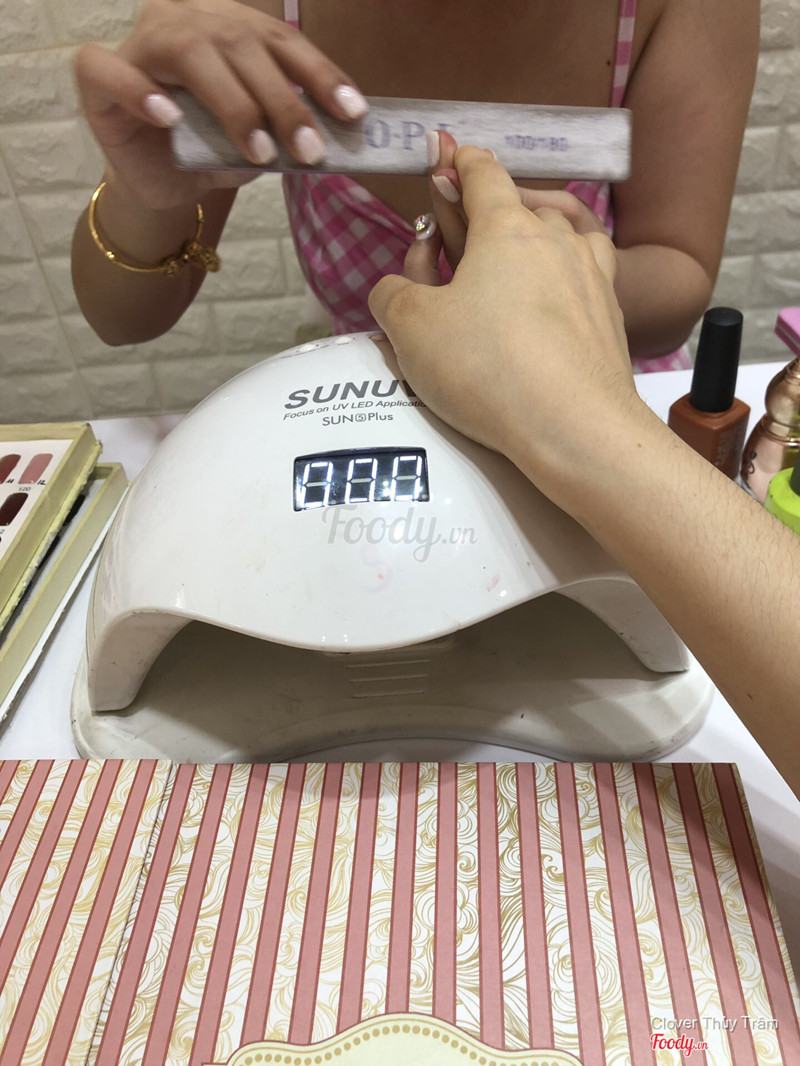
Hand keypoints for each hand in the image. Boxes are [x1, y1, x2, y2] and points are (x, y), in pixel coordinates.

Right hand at [74, 0, 366, 209]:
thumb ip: (288, 131)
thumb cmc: (212, 154)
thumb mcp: (261, 143)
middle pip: (241, 44)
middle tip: (310, 150)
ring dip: (232, 103)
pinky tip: (169, 117)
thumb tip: (333, 138)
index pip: (281, 41)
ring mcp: (141, 42)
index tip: (352, 112)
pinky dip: (140, 91)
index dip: (319, 73)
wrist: (165, 187)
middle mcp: (187, 21)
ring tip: (257, 151)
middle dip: (282, 100)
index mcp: (231, 27)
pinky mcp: (98, 76)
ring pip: (189, 51)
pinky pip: (112, 70)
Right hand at [369, 145, 637, 513]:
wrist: (573, 427)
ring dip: (532, 240)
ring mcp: (592, 276)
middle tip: (453, 249)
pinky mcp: (611, 317)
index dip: (457, 162)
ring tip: (512, 265)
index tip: (444, 158)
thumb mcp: (410, 330)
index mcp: (506, 226)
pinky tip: (551, 303)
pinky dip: (562, 277)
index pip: (481, 172)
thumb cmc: (485, 367)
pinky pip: (583, 277)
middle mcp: (556, 239)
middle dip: (482, 217)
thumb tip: (395, 287)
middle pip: (518, 205)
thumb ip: (392, 295)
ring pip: (559, 237)